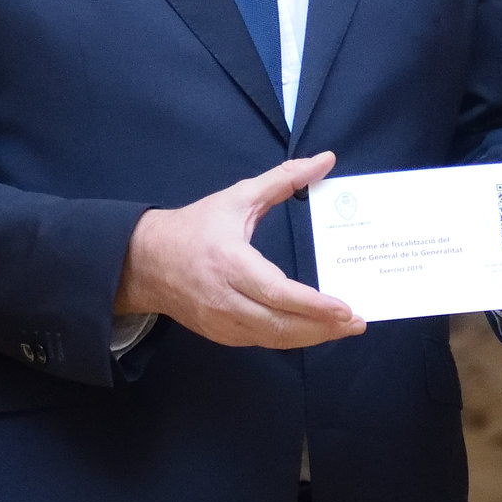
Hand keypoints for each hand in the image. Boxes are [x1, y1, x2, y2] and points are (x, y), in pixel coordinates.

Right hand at [115, 152, 365, 348]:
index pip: (276, 292)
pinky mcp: (220, 335)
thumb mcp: (237, 197)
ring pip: (273, 338)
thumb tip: (325, 160)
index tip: (344, 309)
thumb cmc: (195, 227)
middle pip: (280, 324)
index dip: (313, 306)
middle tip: (357, 323)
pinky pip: (262, 341)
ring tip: (345, 328)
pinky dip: (291, 338)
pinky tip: (315, 330)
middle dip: (323, 328)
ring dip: (312, 337)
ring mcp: (221, 322)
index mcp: (230, 263)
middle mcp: (225, 299)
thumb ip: (283, 179)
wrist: (145, 262)